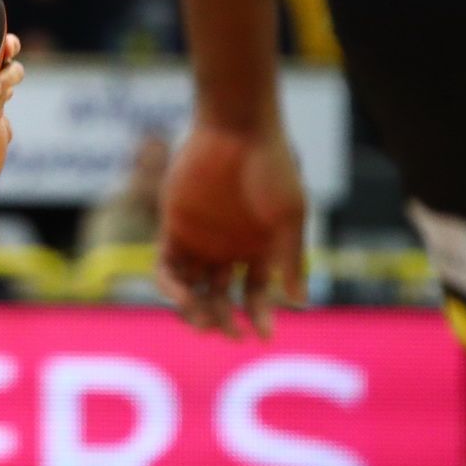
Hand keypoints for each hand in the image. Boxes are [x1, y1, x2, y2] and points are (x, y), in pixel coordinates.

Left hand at [156, 122, 305, 339]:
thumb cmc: (271, 169)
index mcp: (259, 250)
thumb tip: (299, 303)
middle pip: (221, 298)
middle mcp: (228, 249)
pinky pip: (166, 268)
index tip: (262, 334)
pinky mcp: (174, 227)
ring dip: (194, 310)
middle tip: (226, 332)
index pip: (257, 295)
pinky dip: (170, 287)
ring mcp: (199, 239)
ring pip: (192, 289)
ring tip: (200, 319)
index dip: (260, 317)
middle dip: (223, 319)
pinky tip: (182, 295)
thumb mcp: (289, 217)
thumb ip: (291, 259)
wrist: (236, 130)